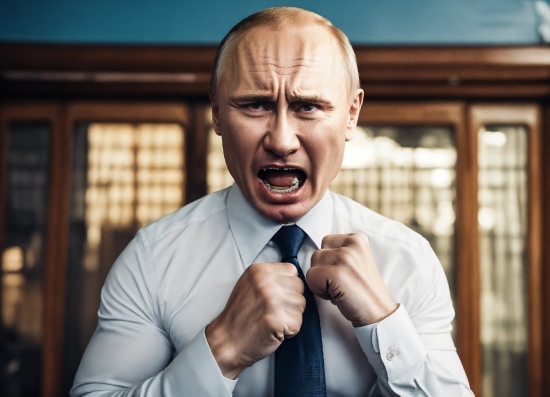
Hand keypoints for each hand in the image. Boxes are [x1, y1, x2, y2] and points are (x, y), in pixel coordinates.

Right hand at [205, 263, 304, 378]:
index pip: (292, 270)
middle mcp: (265, 281)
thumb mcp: (249, 284)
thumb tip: (293, 278)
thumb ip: (270, 277)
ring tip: (274, 321)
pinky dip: (290, 331)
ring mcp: (272, 300)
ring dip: (292, 316)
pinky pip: (298, 322)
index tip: (277, 297)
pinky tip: (275, 331)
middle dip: (292, 301)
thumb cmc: (239, 316)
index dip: (288, 286)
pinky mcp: (277, 319)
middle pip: (299, 286)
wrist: (226, 341)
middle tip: (275, 312)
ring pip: (301, 304)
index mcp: (259, 270)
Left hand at [308, 233, 396, 326]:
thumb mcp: (358, 261)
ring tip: (338, 289)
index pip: (326, 243)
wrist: (378, 313)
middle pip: (317, 253)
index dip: (329, 261)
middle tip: (341, 284)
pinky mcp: (335, 273)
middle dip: (323, 270)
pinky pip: (311, 278)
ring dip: (320, 281)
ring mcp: (344, 257)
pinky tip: (335, 296)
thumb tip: (320, 254)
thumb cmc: (365, 291)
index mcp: (357, 238)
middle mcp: (351, 244)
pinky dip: (318, 291)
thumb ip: (341, 252)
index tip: (344, 274)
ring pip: (312, 266)